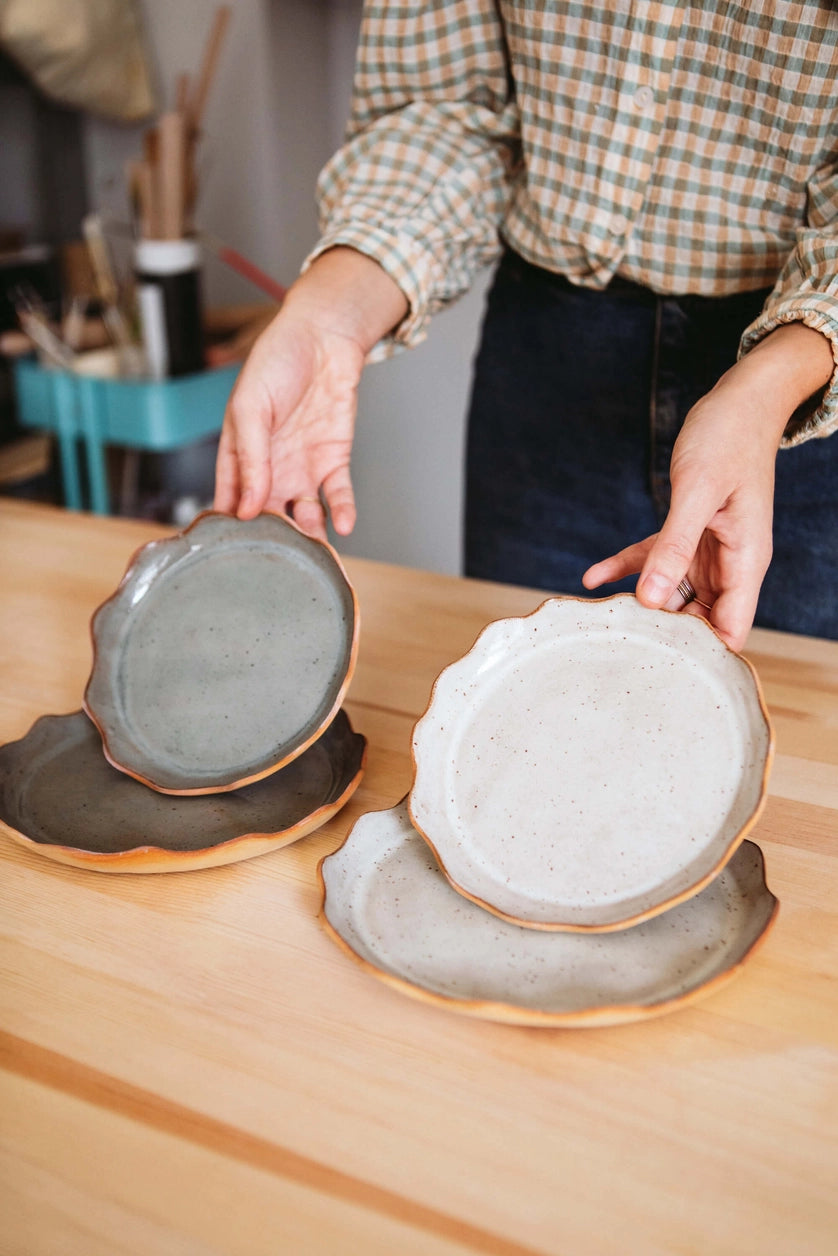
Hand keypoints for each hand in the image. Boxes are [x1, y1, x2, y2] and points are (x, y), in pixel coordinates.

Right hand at [214, 248, 407, 540]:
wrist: (324, 336)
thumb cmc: (276, 361)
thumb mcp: (250, 407)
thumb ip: (250, 457)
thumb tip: (248, 505)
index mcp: (240, 454)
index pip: (230, 498)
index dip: (231, 525)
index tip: (232, 551)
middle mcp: (271, 467)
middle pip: (268, 514)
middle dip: (272, 538)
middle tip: (275, 559)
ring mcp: (303, 467)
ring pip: (304, 513)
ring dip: (308, 532)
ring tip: (310, 548)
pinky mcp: (334, 461)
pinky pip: (337, 496)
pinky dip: (341, 512)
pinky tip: (342, 526)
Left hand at [583, 323, 832, 650]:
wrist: (739, 400)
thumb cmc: (729, 438)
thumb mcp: (697, 493)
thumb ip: (674, 547)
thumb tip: (653, 598)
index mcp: (745, 561)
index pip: (730, 629)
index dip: (702, 653)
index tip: (661, 664)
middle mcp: (729, 563)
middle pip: (698, 620)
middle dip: (663, 635)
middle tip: (619, 647)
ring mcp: (707, 550)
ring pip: (671, 593)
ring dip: (640, 604)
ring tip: (604, 621)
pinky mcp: (687, 532)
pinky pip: (652, 559)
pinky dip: (624, 568)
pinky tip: (592, 578)